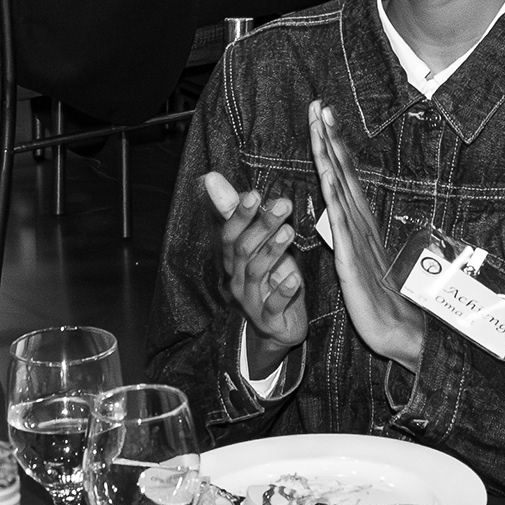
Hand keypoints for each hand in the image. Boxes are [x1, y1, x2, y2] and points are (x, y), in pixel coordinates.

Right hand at [201, 171, 309, 353]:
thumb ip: (238, 213)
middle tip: (284, 204)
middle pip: (243, 250)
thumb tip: (210, 177)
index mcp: (231, 261)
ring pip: (255, 273)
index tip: (255, 193)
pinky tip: (295, 278)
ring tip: (290, 232)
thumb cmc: (269, 278)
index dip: (240, 215)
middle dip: (262, 225)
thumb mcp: (255, 244)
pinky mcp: (267, 319)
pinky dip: (283, 291)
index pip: (229, 234)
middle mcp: (235, 280)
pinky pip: (272, 305)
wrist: (277, 327)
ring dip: (272, 251)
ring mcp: (250, 301)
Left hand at [307, 101, 425, 369]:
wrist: (402, 331)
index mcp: (360, 221)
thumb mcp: (362, 260)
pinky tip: (325, 174)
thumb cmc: (384, 298)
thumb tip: (341, 214)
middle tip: (319, 104)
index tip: (323, 114)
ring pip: (340, 185)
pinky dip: (333, 194)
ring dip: (329, 153)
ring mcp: (358, 237)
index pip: (344, 174)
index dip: (333, 144)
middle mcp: (360, 221)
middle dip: (329, 136)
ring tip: (320, 124)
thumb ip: (353, 235)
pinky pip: (341, 220)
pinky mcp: (353, 257)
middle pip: (342, 170)